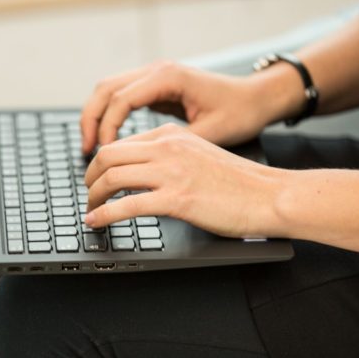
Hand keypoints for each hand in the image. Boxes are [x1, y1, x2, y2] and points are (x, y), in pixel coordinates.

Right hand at [79, 60, 301, 152]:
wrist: (258, 97)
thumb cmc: (240, 113)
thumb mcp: (209, 133)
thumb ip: (172, 144)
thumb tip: (139, 164)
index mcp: (168, 77)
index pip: (120, 100)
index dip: (107, 129)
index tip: (103, 155)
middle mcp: (157, 71)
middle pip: (105, 89)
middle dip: (91, 120)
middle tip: (87, 151)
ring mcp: (154, 75)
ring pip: (108, 90)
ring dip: (96, 117)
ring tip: (91, 148)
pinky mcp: (156, 86)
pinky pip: (121, 97)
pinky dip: (109, 116)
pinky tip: (108, 140)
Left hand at [83, 123, 286, 238]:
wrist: (270, 195)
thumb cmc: (240, 182)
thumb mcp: (199, 155)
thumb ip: (171, 157)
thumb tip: (143, 173)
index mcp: (172, 135)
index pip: (121, 143)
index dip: (101, 163)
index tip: (96, 179)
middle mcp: (168, 148)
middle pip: (108, 156)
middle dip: (90, 177)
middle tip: (88, 194)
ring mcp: (172, 173)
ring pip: (112, 178)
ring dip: (93, 197)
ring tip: (90, 211)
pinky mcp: (177, 199)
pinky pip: (127, 206)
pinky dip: (104, 215)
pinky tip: (96, 222)